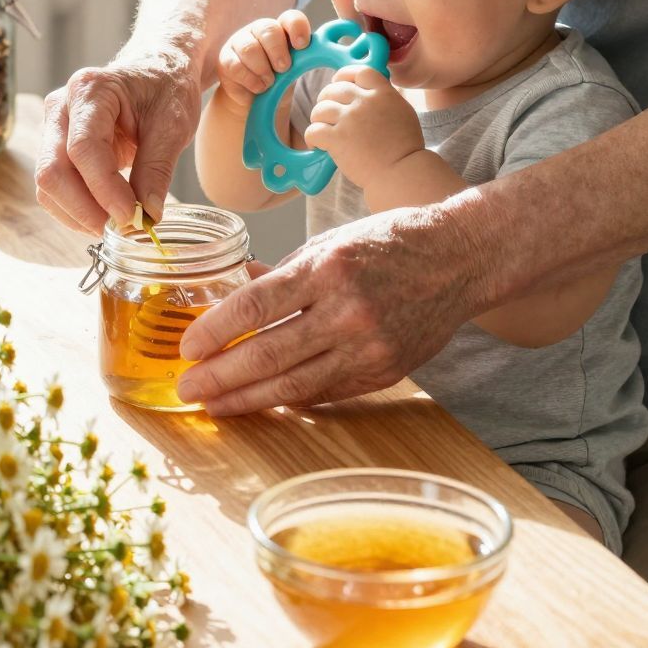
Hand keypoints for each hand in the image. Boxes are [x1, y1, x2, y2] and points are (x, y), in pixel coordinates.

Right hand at [36, 48, 202, 234]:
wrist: (156, 72)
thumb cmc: (166, 88)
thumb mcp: (173, 125)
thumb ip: (157, 169)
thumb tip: (147, 216)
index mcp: (90, 90)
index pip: (83, 149)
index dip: (104, 189)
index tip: (131, 217)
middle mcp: (61, 106)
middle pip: (53, 170)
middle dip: (84, 208)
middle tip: (121, 229)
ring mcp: (53, 127)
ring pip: (48, 185)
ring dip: (78, 214)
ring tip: (116, 226)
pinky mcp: (56, 147)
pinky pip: (55, 188)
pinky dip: (76, 210)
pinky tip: (104, 216)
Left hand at [175, 207, 479, 413]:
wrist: (460, 259)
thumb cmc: (390, 242)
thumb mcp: (329, 241)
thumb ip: (282, 271)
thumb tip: (236, 288)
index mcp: (327, 268)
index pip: (255, 307)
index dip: (214, 332)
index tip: (187, 348)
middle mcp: (347, 310)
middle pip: (268, 355)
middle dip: (220, 377)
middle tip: (188, 389)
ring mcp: (369, 346)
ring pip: (294, 385)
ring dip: (246, 399)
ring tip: (214, 406)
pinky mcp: (385, 372)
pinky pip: (326, 393)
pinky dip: (289, 399)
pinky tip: (262, 402)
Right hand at [215, 9, 312, 112]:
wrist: (256, 97)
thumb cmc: (280, 78)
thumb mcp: (297, 68)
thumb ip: (311, 57)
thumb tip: (335, 47)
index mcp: (283, 28)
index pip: (291, 18)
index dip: (297, 28)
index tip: (302, 46)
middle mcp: (261, 30)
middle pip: (268, 30)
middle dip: (277, 51)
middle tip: (283, 69)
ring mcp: (241, 41)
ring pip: (250, 48)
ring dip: (262, 69)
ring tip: (269, 83)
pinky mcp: (225, 58)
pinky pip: (235, 65)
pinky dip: (249, 80)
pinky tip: (257, 88)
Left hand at [304, 65, 423, 188]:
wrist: (401, 173)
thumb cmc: (405, 149)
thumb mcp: (402, 112)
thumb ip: (385, 99)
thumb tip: (369, 93)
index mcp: (383, 93)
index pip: (358, 72)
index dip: (344, 76)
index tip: (338, 84)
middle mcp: (365, 102)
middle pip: (335, 89)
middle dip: (326, 99)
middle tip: (327, 113)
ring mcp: (350, 119)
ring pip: (320, 109)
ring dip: (318, 119)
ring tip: (323, 131)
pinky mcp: (337, 138)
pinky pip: (313, 130)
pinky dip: (312, 138)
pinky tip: (318, 145)